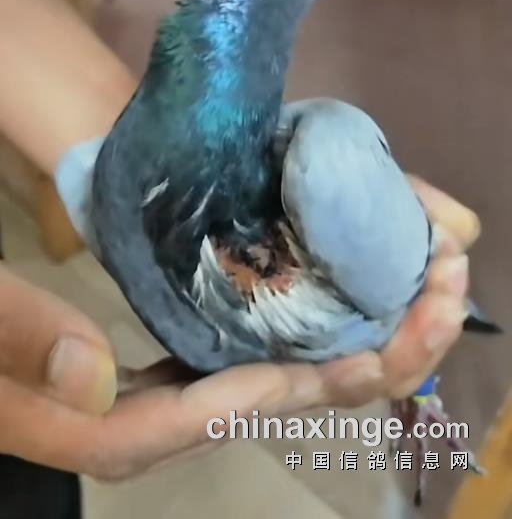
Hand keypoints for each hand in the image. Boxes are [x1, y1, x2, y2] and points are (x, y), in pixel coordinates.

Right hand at [0, 177, 475, 480]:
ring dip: (350, 350)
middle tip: (426, 320)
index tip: (336, 354)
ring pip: (273, 387)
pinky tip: (344, 309)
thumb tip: (93, 372)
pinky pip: (257, 364)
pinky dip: (310, 339)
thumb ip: (20, 342)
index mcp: (103, 427)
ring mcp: (171, 400)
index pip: (199, 416)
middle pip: (263, 409)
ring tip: (414, 308)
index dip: (269, 388)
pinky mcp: (179, 374)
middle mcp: (153, 425)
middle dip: (353, 371)